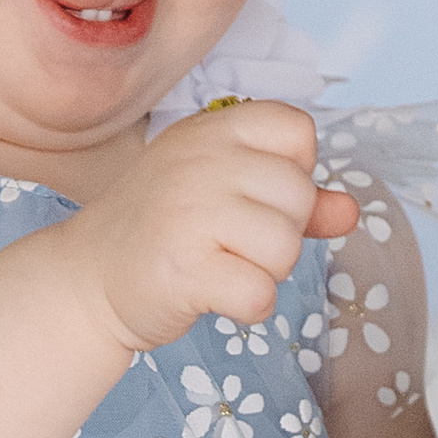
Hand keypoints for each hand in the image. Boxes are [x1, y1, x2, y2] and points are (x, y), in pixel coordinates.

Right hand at [62, 102, 359, 355]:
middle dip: (280, 232)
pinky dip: (247, 306)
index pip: (298, 131)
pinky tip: (212, 294)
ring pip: (285, 248)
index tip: (255, 196)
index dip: (295, 172)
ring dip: (264, 271)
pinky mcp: (184, 269)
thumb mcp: (225, 194)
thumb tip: (350, 211)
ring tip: (219, 265)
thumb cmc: (164, 231)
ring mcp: (189, 213)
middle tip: (229, 242)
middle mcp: (200, 161)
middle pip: (298, 196)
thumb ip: (293, 199)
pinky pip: (261, 294)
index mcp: (212, 131)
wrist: (88, 279)